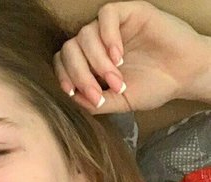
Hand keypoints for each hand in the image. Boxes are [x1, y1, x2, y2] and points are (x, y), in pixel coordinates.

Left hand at [53, 1, 209, 113]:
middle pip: (70, 49)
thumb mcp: (119, 102)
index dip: (63, 76)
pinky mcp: (129, 12)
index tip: (73, 93)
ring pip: (85, 34)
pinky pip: (106, 15)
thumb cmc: (153, 87)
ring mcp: (111, 27)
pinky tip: (119, 56)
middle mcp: (97, 43)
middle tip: (99, 93)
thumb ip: (94, 102)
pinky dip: (107, 37)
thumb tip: (72, 98)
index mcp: (90, 62)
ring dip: (97, 61)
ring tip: (117, 78)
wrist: (184, 76)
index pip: (63, 62)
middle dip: (80, 74)